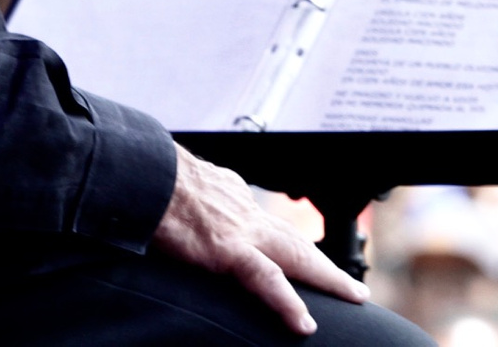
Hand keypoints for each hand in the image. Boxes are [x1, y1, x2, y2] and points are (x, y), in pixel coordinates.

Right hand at [152, 146, 368, 333]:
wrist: (146, 175)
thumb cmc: (158, 182)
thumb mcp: (188, 192)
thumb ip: (205, 205)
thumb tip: (200, 215)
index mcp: (236, 202)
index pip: (272, 228)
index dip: (291, 246)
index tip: (307, 260)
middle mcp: (247, 215)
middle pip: (296, 242)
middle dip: (324, 265)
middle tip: (351, 286)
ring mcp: (242, 232)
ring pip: (296, 257)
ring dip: (327, 278)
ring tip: (351, 296)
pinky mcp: (228, 251)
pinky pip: (266, 279)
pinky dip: (288, 301)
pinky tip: (303, 323)